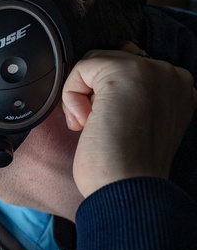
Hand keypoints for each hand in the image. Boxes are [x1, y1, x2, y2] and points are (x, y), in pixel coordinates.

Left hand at [63, 47, 196, 197]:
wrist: (128, 187)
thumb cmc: (125, 168)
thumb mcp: (136, 124)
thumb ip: (130, 98)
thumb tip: (99, 84)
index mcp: (178, 89)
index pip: (131, 69)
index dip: (106, 96)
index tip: (110, 126)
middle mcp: (172, 75)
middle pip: (111, 62)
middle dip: (93, 95)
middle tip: (98, 128)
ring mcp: (153, 70)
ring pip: (95, 64)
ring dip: (82, 97)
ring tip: (92, 126)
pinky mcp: (126, 71)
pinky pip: (81, 67)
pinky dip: (71, 96)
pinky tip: (85, 122)